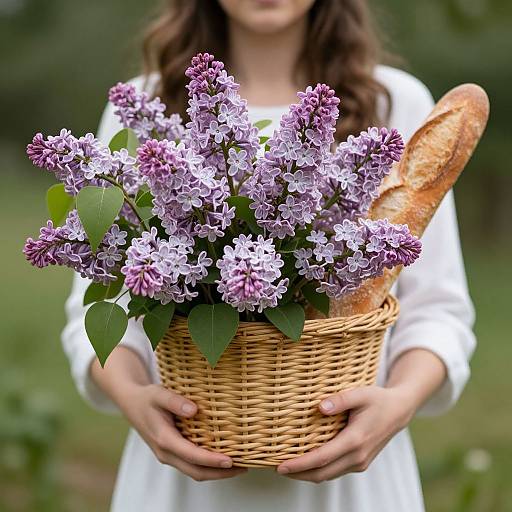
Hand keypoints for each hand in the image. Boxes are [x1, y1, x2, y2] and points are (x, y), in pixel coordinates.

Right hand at [118, 383, 247, 480]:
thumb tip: (194, 410)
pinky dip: (207, 465)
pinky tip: (220, 457)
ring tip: (237, 466)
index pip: (192, 456)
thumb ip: (175, 401)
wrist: (131, 403)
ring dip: (215, 472)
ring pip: (194, 471)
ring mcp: (168, 455)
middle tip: (242, 467)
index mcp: (164, 439)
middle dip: (220, 473)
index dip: (212, 460)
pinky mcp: (171, 452)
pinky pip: (191, 464)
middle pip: (196, 472)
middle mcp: (166, 452)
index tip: (230, 461)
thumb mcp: (159, 394)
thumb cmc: (147, 398)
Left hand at [276, 385, 415, 481]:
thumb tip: (320, 406)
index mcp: (356, 440)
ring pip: (327, 475)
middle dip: (297, 473)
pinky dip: (318, 470)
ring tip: (286, 466)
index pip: (321, 458)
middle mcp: (357, 456)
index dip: (299, 464)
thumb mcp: (360, 393)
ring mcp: (360, 462)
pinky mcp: (359, 462)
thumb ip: (340, 400)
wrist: (400, 411)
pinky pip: (334, 471)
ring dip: (306, 474)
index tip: (280, 466)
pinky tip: (305, 462)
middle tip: (275, 467)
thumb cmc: (378, 399)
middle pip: (321, 473)